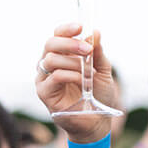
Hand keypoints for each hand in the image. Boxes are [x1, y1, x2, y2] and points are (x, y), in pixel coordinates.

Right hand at [35, 23, 117, 142]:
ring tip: (87, 72)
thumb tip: (95, 32)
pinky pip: (54, 77)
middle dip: (70, 43)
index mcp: (63, 56)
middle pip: (50, 43)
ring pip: (50, 59)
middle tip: (87, 49)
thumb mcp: (103, 72)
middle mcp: (50, 64)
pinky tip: (82, 82)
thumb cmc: (97, 95)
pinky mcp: (43, 92)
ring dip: (72, 62)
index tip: (80, 26)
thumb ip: (98, 53)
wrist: (96, 121)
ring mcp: (44, 78)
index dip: (66, 29)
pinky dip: (70, 76)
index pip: (57, 35)